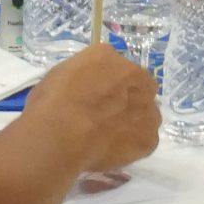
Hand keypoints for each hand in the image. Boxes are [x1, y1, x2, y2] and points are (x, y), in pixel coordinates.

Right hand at [23, 44, 159, 171]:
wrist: (62, 135)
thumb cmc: (52, 101)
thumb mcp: (61, 73)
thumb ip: (85, 74)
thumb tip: (89, 86)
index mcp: (109, 57)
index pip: (114, 64)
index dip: (107, 79)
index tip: (95, 92)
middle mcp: (136, 78)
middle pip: (140, 84)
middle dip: (128, 95)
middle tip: (106, 110)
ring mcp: (148, 109)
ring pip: (146, 112)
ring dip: (134, 118)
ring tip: (109, 133)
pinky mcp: (150, 138)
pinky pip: (144, 138)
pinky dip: (132, 142)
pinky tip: (112, 147)